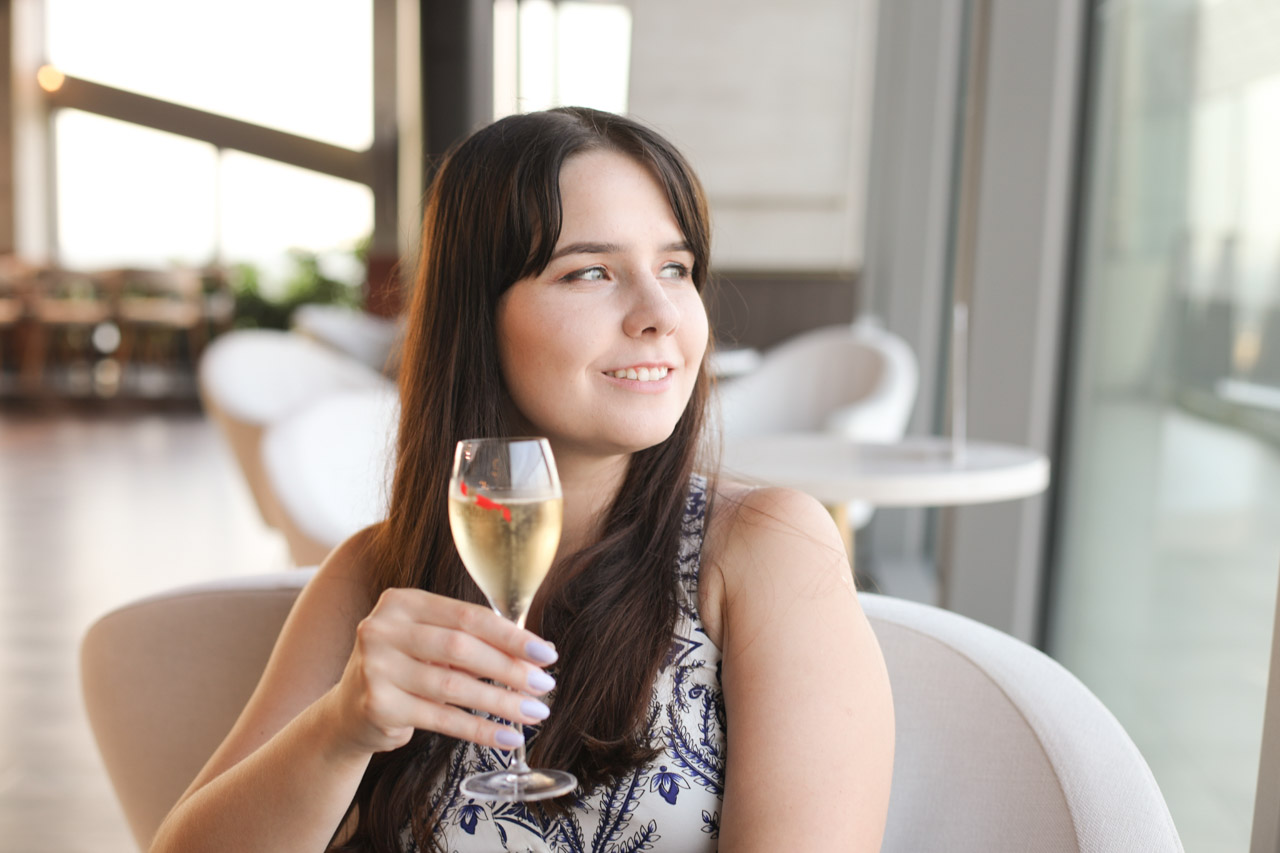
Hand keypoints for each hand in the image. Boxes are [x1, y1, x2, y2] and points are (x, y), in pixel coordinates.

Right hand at [325, 588, 557, 755]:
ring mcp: (376, 667)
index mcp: (402, 602)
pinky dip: (479, 729)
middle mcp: (382, 629)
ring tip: (533, 713)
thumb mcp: (432, 645)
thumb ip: (474, 641)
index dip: (511, 635)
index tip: (546, 653)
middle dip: (510, 668)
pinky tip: (506, 736)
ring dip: (501, 702)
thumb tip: (537, 653)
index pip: (468, 615)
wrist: (348, 713)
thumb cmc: (404, 670)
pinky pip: (441, 719)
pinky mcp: (378, 705)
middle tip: (544, 685)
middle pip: (461, 647)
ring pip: (453, 686)